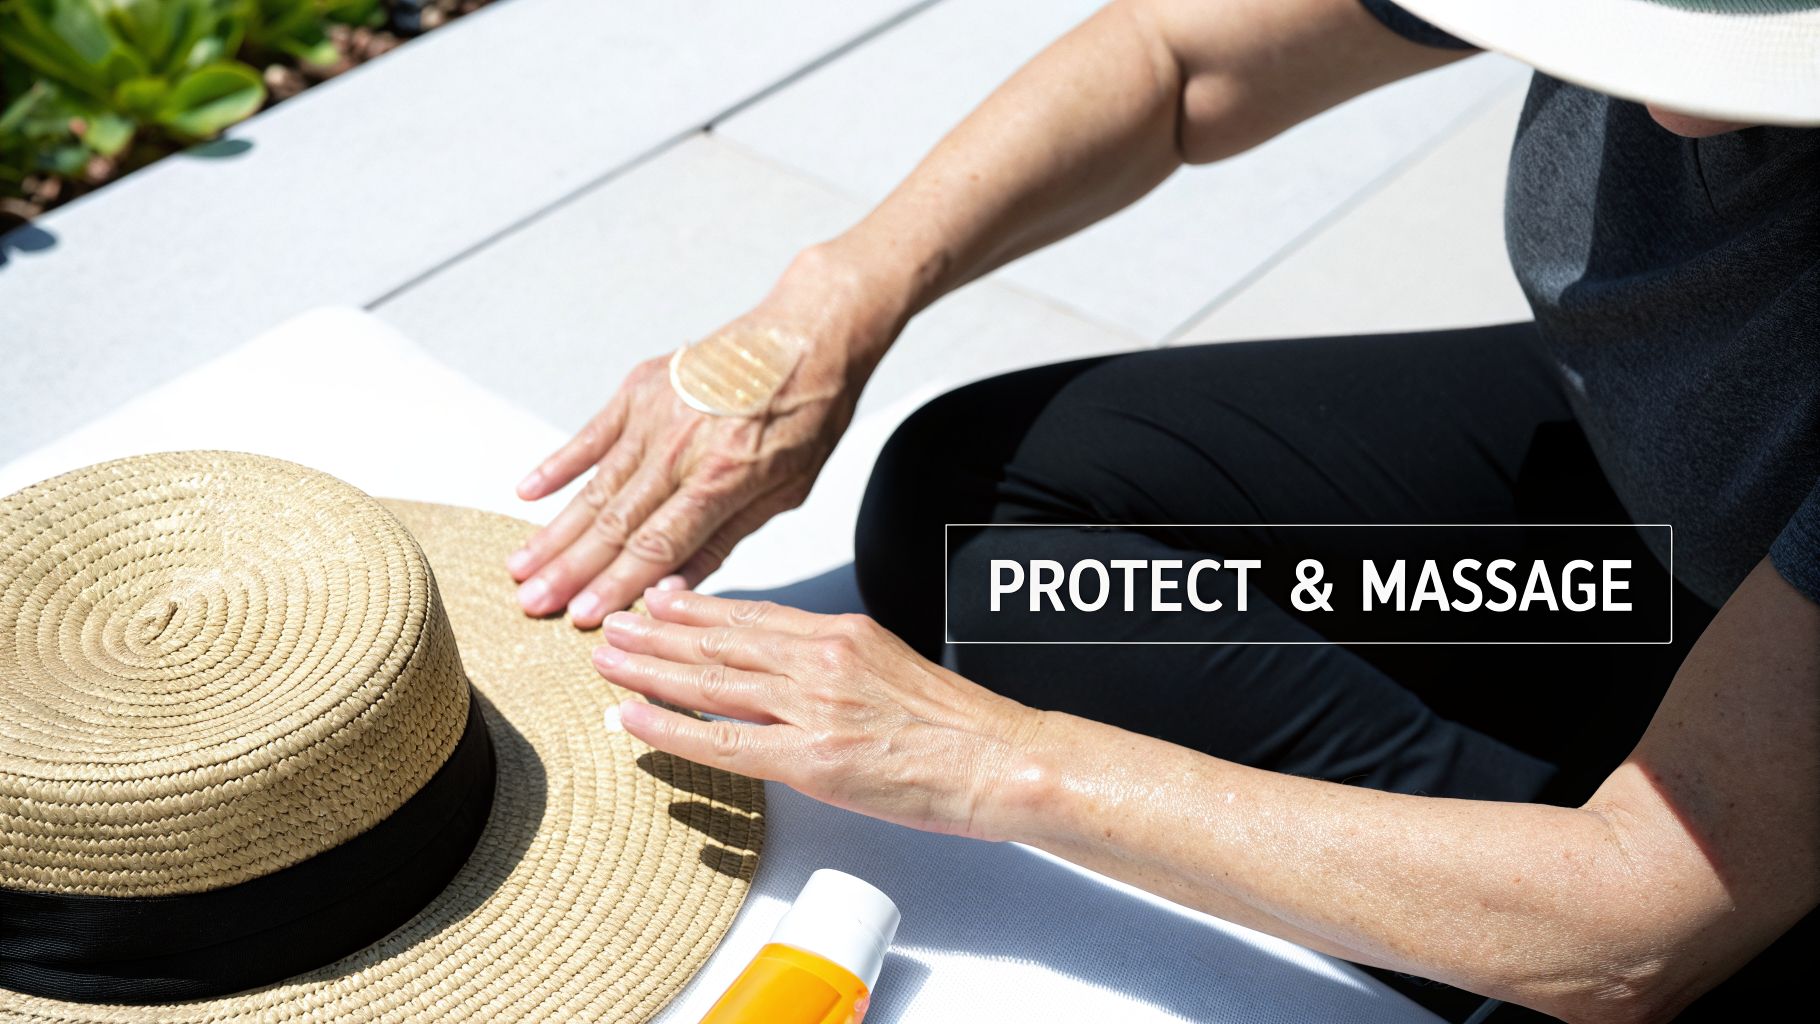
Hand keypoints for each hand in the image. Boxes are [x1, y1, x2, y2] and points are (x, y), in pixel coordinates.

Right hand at [509, 248, 892, 626]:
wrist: (809, 334)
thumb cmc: (807, 418)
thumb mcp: (787, 490)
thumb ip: (724, 539)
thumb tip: (668, 587)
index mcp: (724, 476)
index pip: (658, 544)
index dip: (616, 583)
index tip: (581, 616)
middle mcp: (682, 445)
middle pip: (616, 521)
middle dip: (570, 570)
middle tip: (530, 605)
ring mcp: (656, 413)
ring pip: (596, 485)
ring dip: (555, 531)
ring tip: (520, 567)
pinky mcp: (641, 387)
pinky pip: (592, 433)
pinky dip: (559, 464)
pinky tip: (527, 494)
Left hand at [593, 589, 1044, 839]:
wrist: (1001, 758)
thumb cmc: (961, 727)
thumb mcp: (896, 667)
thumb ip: (843, 663)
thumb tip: (802, 671)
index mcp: (843, 634)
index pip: (755, 616)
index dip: (699, 608)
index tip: (662, 599)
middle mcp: (820, 660)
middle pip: (720, 642)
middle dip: (657, 633)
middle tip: (614, 624)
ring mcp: (812, 708)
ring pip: (711, 682)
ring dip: (649, 670)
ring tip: (608, 658)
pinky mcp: (812, 759)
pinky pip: (724, 743)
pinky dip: (671, 729)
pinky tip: (634, 721)